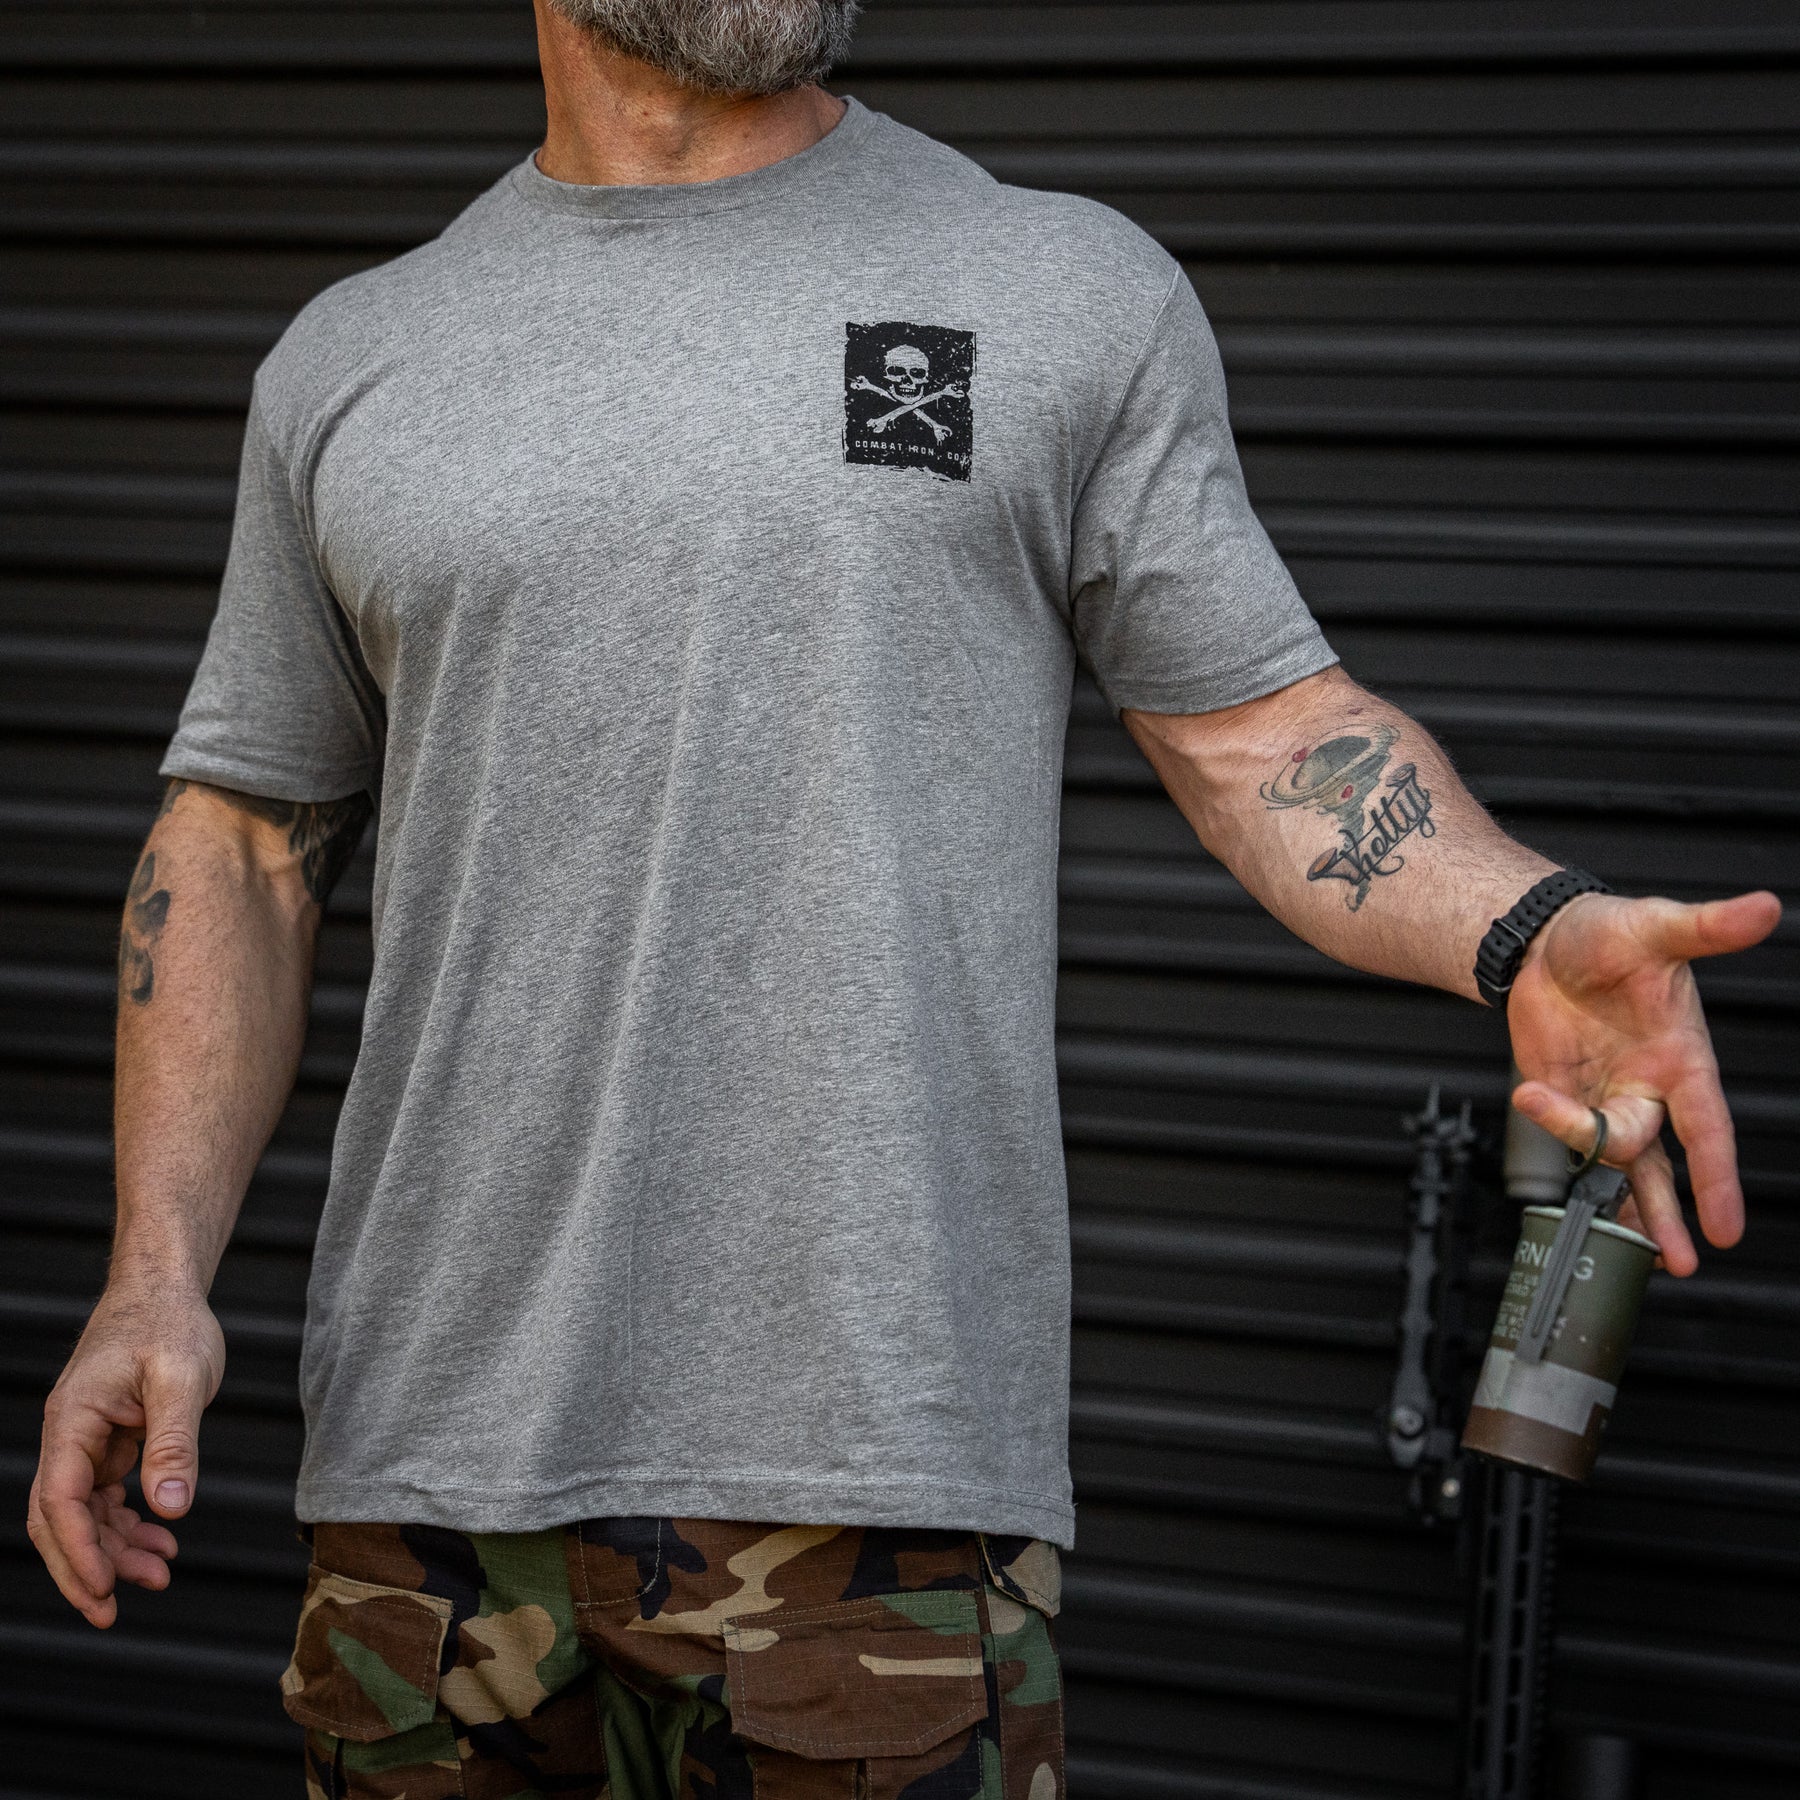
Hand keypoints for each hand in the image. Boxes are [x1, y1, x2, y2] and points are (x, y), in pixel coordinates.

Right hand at [27, 1281, 224, 1627]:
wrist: (166, 1289)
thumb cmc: (170, 1322)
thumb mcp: (181, 1379)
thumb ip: (174, 1444)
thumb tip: (170, 1510)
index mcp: (73, 1420)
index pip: (59, 1500)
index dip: (76, 1550)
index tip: (102, 1590)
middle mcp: (70, 1434)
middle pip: (58, 1518)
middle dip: (82, 1568)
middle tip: (112, 1613)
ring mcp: (86, 1439)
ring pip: (84, 1512)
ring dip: (113, 1548)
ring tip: (158, 1575)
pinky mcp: (107, 1440)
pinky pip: (105, 1494)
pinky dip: (128, 1522)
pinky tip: (158, 1541)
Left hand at [1507, 889, 1780, 1275]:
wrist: (1543, 938)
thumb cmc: (1606, 933)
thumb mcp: (1655, 927)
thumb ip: (1706, 928)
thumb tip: (1762, 906)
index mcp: (1682, 1057)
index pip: (1707, 1128)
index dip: (1717, 1177)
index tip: (1728, 1226)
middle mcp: (1649, 1085)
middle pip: (1657, 1155)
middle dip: (1670, 1209)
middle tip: (1684, 1259)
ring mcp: (1605, 1093)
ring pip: (1619, 1161)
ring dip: (1628, 1206)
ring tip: (1637, 1254)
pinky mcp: (1563, 1093)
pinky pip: (1568, 1136)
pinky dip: (1566, 1151)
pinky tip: (1568, 1182)